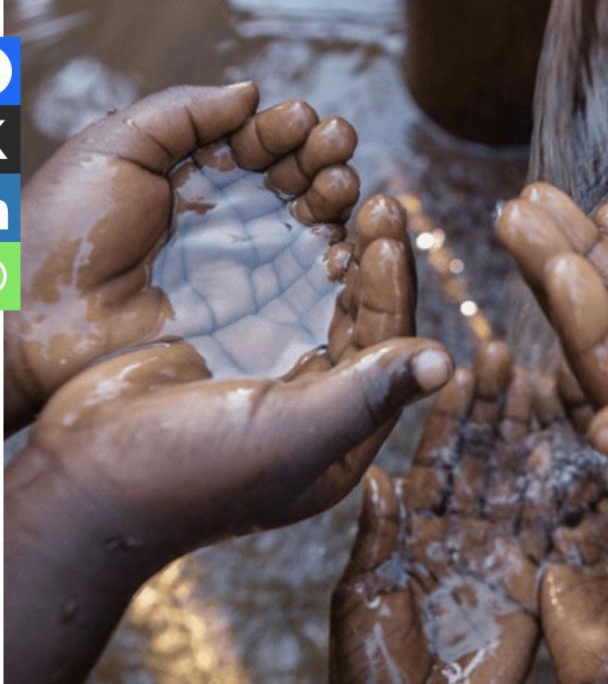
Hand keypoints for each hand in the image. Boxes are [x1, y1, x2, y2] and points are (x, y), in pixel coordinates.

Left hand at [6, 83, 364, 428]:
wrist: (37, 324)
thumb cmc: (59, 233)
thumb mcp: (114, 147)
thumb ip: (182, 110)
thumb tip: (250, 92)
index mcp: (192, 174)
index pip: (257, 141)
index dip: (284, 127)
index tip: (299, 120)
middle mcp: (226, 216)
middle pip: (295, 175)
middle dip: (323, 153)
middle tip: (335, 143)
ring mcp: (245, 264)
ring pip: (312, 220)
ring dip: (336, 191)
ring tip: (339, 180)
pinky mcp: (257, 310)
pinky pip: (311, 276)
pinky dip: (337, 249)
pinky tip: (343, 231)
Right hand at [16, 189, 451, 568]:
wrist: (83, 486)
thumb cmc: (187, 474)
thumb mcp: (289, 433)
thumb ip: (367, 394)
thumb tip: (447, 361)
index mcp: (345, 436)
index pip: (388, 348)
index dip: (392, 287)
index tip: (387, 232)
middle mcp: (320, 408)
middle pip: (364, 319)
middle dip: (373, 260)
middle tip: (379, 202)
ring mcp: (276, 381)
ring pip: (324, 303)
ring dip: (337, 251)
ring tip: (343, 197)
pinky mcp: (233, 358)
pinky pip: (277, 298)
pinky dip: (289, 258)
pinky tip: (291, 218)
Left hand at [331, 342, 540, 683]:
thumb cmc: (373, 672)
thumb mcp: (364, 595)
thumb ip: (379, 536)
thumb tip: (381, 477)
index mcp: (417, 528)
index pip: (441, 456)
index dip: (453, 411)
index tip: (463, 365)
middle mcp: (461, 531)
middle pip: (484, 455)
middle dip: (496, 405)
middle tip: (506, 353)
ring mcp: (498, 554)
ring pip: (517, 479)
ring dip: (527, 431)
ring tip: (538, 380)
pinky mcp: (528, 582)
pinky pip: (545, 526)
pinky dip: (555, 486)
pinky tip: (561, 443)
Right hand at [533, 360, 607, 683]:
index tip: (591, 352)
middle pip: (591, 440)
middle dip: (568, 401)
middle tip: (544, 357)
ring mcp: (579, 524)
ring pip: (554, 460)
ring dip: (534, 423)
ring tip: (511, 377)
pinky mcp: (542, 546)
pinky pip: (523, 499)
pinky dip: (509, 464)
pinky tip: (490, 424)